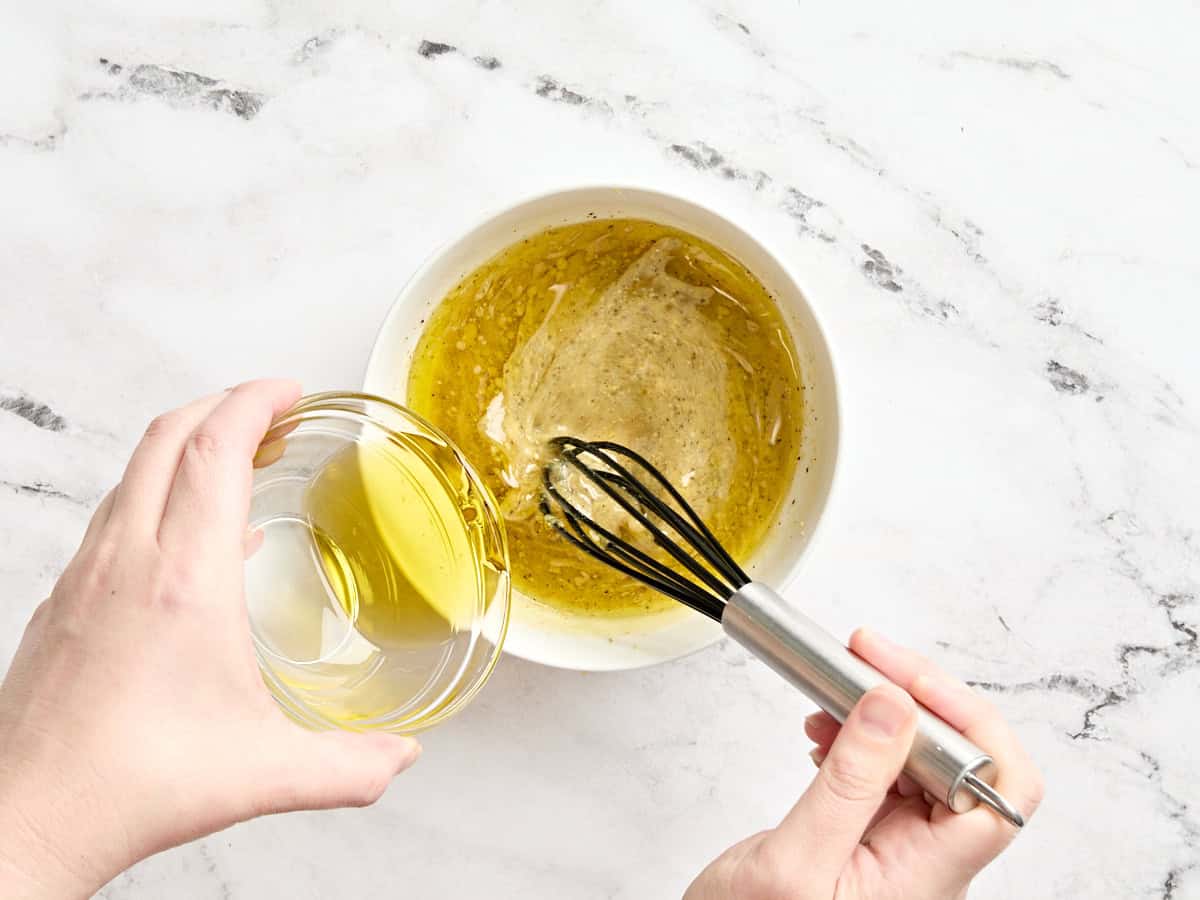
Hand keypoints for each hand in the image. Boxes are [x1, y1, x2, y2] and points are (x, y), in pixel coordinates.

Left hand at [0, 382, 420, 898]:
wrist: (29, 822)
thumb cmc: (131, 787)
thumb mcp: (265, 774)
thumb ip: (348, 767)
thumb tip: (400, 758)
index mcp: (181, 581)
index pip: (212, 451)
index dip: (253, 403)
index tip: (289, 390)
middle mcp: (124, 562)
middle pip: (165, 439)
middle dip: (222, 406)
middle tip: (273, 412)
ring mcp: (84, 578)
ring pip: (132, 474)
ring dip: (185, 446)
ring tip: (237, 461)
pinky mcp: (61, 604)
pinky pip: (112, 517)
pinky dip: (156, 496)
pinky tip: (189, 543)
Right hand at [685, 629, 1042, 899]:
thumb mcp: (793, 861)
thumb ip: (850, 782)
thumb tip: (895, 704)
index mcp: (927, 877)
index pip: (998, 788)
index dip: (969, 720)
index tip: (904, 678)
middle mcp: (927, 863)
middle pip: (965, 762)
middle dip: (918, 699)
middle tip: (865, 658)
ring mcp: (900, 851)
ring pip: (924, 761)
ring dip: (885, 715)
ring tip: (836, 690)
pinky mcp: (870, 839)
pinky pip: (885, 773)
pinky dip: (859, 737)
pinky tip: (826, 730)